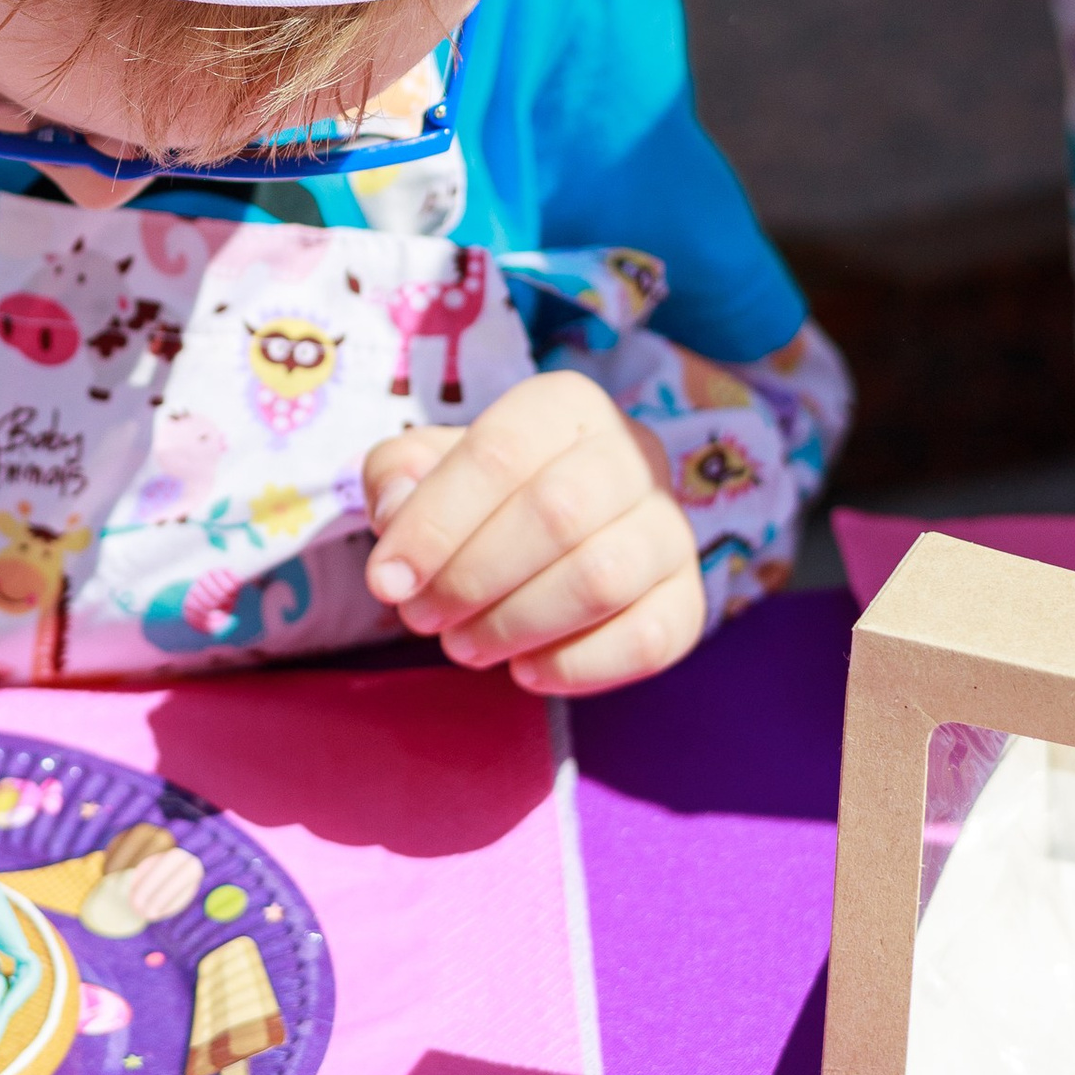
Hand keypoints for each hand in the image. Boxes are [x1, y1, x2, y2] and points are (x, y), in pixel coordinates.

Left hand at [361, 370, 706, 694]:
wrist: (564, 530)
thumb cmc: (486, 494)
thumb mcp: (425, 466)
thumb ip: (395, 475)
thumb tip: (396, 513)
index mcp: (565, 405)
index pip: (500, 453)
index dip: (435, 522)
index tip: (387, 581)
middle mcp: (634, 454)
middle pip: (557, 513)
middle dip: (472, 578)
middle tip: (423, 617)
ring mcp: (670, 528)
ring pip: (602, 578)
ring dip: (516, 624)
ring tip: (465, 645)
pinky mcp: (687, 598)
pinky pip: (647, 638)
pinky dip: (575, 665)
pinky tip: (526, 669)